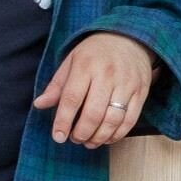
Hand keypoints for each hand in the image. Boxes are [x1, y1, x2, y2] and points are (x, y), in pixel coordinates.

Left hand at [35, 31, 155, 147]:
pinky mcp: (140, 92)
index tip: (58, 136)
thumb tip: (39, 105)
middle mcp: (107, 74)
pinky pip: (130, 120)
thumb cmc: (95, 53)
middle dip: (82, 133)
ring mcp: (126, 84)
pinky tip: (106, 138)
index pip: (72, 99)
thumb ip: (57, 85)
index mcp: (85, 66)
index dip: (63, 121)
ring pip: (113, 120)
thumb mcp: (72, 61)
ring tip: (89, 142)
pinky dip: (117, 134)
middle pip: (93, 113)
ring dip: (99, 137)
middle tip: (75, 139)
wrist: (130, 38)